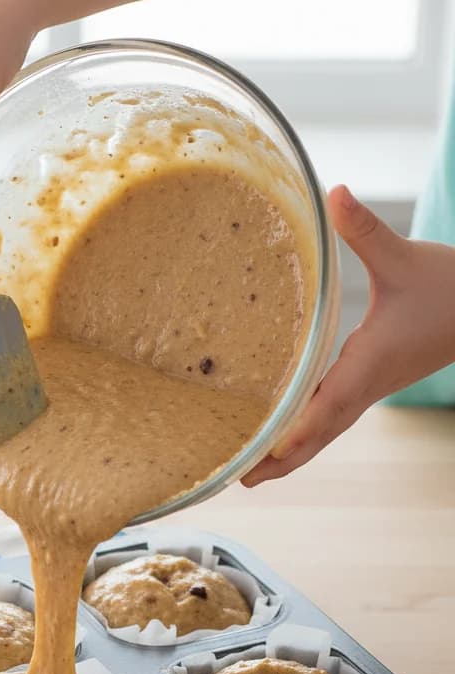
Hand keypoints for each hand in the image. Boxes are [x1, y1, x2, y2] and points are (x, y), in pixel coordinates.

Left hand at [243, 185, 454, 486]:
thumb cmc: (452, 285)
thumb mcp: (404, 257)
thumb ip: (365, 231)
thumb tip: (335, 192)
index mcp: (370, 363)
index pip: (328, 406)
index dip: (296, 433)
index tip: (266, 456)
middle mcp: (366, 384)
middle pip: (318, 434)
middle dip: (281, 461)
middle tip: (239, 480)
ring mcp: (368, 388)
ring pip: (324, 431)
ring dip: (289, 453)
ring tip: (249, 473)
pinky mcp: (369, 382)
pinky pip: (330, 417)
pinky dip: (303, 433)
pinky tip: (278, 436)